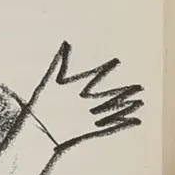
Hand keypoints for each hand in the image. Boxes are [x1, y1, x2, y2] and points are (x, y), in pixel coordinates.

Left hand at [27, 42, 143, 151]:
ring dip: (126, 107)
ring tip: (140, 102)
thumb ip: (58, 63)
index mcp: (75, 90)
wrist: (35, 132)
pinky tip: (136, 120)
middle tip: (139, 86)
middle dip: (123, 92)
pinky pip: (109, 127)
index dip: (106, 68)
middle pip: (107, 96)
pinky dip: (123, 124)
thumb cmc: (38, 107)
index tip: (117, 60)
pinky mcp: (88, 130)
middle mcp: (83, 104)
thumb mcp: (48, 82)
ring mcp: (86, 117)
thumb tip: (65, 42)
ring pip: (111, 110)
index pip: (94, 76)